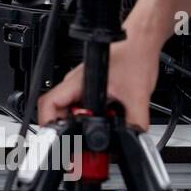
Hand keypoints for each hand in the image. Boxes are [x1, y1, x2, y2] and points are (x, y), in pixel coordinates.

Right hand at [38, 33, 160, 130]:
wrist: (142, 41)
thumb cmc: (135, 55)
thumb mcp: (138, 96)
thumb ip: (135, 123)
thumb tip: (133, 139)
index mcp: (78, 82)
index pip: (49, 105)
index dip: (48, 125)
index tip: (58, 141)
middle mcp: (75, 84)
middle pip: (58, 113)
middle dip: (67, 133)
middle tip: (79, 148)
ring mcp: (82, 85)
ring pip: (71, 111)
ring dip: (80, 126)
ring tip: (94, 136)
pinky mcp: (92, 86)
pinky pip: (84, 107)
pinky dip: (91, 119)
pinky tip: (105, 122)